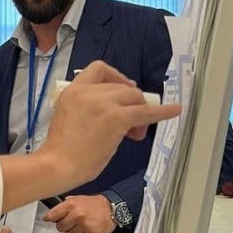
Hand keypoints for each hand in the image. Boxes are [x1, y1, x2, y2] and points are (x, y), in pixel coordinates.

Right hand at [37, 61, 180, 191]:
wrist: (59, 163)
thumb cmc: (61, 148)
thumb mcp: (67, 115)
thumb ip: (85, 106)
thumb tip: (111, 111)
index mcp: (73, 90)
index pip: (99, 69)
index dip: (116, 77)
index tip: (122, 89)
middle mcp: (89, 91)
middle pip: (123, 86)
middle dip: (131, 101)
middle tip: (131, 122)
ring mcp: (104, 103)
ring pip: (135, 97)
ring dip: (140, 112)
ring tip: (134, 132)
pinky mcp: (117, 118)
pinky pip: (147, 112)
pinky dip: (163, 111)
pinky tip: (174, 110)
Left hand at [43, 195, 115, 232]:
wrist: (110, 208)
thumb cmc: (94, 204)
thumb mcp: (78, 198)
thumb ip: (66, 204)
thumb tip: (54, 211)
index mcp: (71, 204)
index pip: (53, 214)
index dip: (49, 217)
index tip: (47, 219)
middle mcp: (76, 214)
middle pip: (60, 227)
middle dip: (63, 226)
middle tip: (69, 222)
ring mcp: (83, 225)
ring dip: (72, 232)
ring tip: (79, 226)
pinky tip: (83, 231)